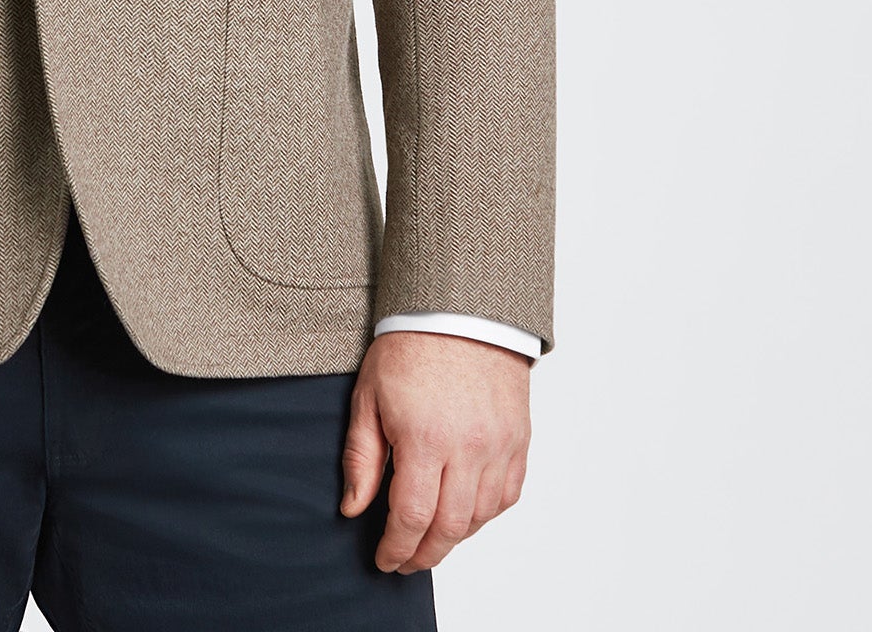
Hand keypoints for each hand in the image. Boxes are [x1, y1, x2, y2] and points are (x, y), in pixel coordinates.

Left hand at [340, 329, 531, 573]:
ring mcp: (499, 446)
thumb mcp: (368, 397)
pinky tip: (464, 515)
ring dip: (453, 538)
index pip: (412, 517)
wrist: (458, 310)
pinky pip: (507, 496)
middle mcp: (468, 449)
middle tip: (405, 562)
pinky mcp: (518, 440)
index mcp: (425, 439)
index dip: (396, 548)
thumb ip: (361, 457)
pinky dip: (484, 515)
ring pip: (480, 517)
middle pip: (449, 528)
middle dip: (423, 554)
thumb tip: (353, 509)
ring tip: (429, 541)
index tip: (383, 559)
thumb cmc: (409, 348)